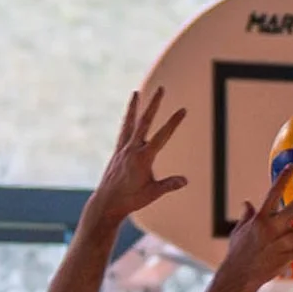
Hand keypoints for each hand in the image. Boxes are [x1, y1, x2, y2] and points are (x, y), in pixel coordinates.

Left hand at [87, 88, 187, 228]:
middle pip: (145, 122)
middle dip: (154, 104)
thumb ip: (169, 185)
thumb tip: (185, 180)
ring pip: (129, 123)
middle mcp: (131, 149)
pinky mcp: (117, 152)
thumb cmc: (131, 199)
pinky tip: (128, 115)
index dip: (173, 122)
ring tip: (136, 93)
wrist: (107, 202)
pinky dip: (126, 121)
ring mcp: (122, 149)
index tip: (183, 110)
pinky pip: (122, 132)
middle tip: (161, 89)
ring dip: (134, 107)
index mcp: (143, 158)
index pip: (162, 136)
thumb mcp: (152, 193)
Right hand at [213, 176, 292, 291]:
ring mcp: (283, 242)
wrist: (239, 276)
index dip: (283, 179)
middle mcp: (274, 228)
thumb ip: (246, 216)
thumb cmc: (237, 253)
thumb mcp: (239, 232)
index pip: (273, 193)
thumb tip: (246, 203)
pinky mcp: (288, 257)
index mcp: (261, 218)